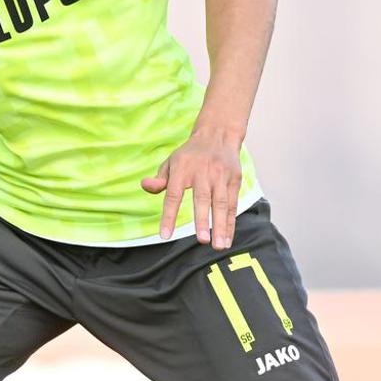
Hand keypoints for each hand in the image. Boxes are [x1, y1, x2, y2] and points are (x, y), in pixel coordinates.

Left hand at [141, 133, 241, 248]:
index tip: (165, 235)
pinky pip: (233, 204)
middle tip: (202, 240)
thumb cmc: (190, 155)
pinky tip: (227, 239)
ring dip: (221, 226)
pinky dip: (230, 222)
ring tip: (218, 246)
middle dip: (203, 220)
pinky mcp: (234, 180)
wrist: (218, 134)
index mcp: (183, 169)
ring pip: (221, 203)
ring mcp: (220, 176)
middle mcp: (203, 172)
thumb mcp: (171, 162)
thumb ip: (159, 179)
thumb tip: (145, 186)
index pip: (174, 195)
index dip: (169, 215)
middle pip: (203, 199)